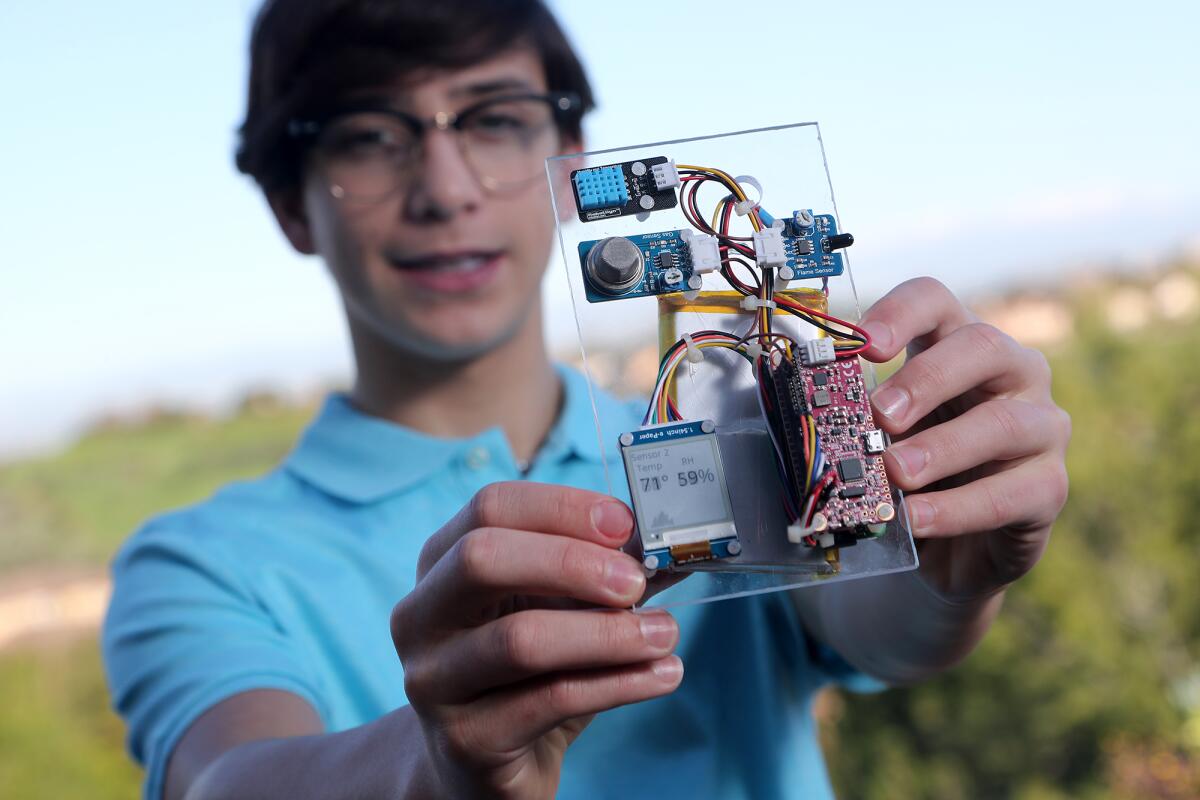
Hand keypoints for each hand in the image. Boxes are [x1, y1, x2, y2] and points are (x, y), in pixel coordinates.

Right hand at [390, 482, 682, 798]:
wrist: (482, 767)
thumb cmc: (526, 673)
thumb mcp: (559, 610)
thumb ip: (606, 575)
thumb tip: (673, 550)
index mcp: (441, 563)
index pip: (491, 507)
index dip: (561, 507)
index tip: (623, 524)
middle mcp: (421, 616)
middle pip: (482, 558)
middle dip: (570, 562)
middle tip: (635, 582)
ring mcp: (433, 681)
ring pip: (519, 640)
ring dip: (608, 633)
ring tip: (665, 634)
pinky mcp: (464, 740)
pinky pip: (549, 701)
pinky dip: (617, 684)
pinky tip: (661, 675)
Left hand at [859, 277, 1070, 602]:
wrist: (952, 545)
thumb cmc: (914, 470)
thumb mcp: (882, 434)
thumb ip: (859, 415)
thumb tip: (817, 413)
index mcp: (956, 345)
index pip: (935, 301)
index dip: (899, 313)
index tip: (861, 345)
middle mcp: (1011, 373)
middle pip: (982, 346)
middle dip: (927, 379)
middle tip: (881, 414)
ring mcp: (1041, 426)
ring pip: (1003, 423)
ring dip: (941, 449)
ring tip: (895, 473)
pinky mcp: (1050, 485)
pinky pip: (1012, 492)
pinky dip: (958, 508)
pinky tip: (918, 518)